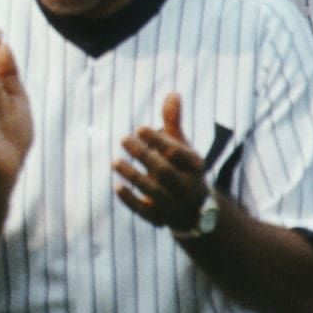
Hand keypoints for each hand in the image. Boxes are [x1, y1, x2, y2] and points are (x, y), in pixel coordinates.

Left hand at [114, 92, 212, 231]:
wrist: (192, 208)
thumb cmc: (181, 167)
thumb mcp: (181, 145)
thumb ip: (174, 122)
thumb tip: (172, 93)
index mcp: (195, 167)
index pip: (177, 152)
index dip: (157, 140)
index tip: (140, 128)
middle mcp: (187, 187)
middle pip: (164, 171)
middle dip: (143, 155)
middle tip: (124, 139)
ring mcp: (175, 205)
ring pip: (153, 191)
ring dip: (133, 176)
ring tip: (116, 162)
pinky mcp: (161, 219)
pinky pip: (146, 213)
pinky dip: (131, 201)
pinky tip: (118, 186)